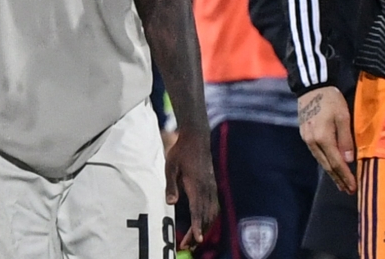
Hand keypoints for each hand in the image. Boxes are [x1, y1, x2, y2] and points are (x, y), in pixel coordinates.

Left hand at [164, 129, 217, 249]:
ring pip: (211, 214)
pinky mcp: (213, 187)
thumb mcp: (171, 166)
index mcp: (196, 185)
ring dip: (203, 228)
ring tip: (193, 241)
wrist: (197, 139)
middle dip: (197, 233)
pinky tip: (203, 226)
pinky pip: (213, 208)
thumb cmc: (181, 152)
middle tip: (186, 246)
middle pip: (205, 217)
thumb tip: (171, 203)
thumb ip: (171, 184)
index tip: (196, 239)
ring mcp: (212, 188)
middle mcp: (207, 189)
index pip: (198, 210)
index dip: (197, 226)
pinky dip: (208, 220)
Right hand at [298, 87, 355, 193]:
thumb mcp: (343, 117)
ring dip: (331, 172)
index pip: (337, 163)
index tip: (353, 188)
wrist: (312, 87)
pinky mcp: (304, 134)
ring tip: (340, 182)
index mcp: (323, 138)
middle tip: (348, 190)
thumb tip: (348, 160)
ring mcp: (306, 138)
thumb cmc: (331, 100)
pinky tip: (330, 165)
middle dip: (338, 179)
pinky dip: (325, 162)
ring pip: (320, 160)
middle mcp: (312, 141)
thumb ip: (346, 140)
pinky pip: (316, 153)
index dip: (345, 176)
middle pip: (327, 165)